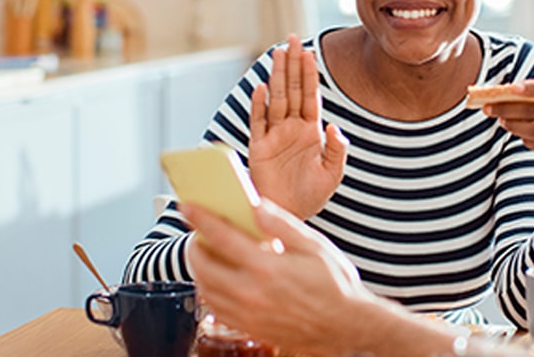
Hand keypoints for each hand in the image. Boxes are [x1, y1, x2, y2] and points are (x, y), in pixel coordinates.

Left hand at [182, 200, 383, 354]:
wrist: (346, 327)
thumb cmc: (335, 285)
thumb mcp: (314, 246)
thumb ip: (282, 224)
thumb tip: (256, 205)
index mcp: (268, 267)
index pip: (222, 237)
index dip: (201, 218)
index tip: (188, 206)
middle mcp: (253, 293)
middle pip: (203, 266)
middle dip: (193, 245)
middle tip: (197, 233)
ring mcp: (249, 314)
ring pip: (206, 290)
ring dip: (199, 269)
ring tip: (206, 254)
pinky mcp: (250, 328)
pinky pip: (216, 309)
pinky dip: (210, 292)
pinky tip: (219, 280)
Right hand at [246, 35, 348, 219]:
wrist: (289, 216)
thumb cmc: (311, 196)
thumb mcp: (332, 174)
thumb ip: (337, 150)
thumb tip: (336, 127)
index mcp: (311, 132)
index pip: (310, 96)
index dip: (310, 74)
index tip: (310, 52)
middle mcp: (291, 128)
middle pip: (291, 90)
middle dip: (292, 64)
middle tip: (292, 39)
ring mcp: (274, 136)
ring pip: (275, 99)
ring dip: (276, 76)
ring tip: (278, 52)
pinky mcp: (259, 148)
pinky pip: (258, 122)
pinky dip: (259, 105)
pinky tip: (260, 88)